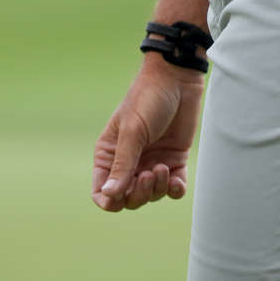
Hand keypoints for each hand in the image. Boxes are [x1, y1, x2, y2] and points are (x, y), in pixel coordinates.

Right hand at [91, 57, 205, 211]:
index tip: (123, 194)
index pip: (102, 192)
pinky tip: (176, 180)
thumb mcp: (133, 131)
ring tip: (162, 168)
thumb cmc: (148, 99)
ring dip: (157, 189)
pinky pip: (173, 189)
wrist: (178, 79)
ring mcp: (151, 163)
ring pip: (150, 196)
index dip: (110, 201)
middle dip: (138, 194)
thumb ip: (123, 164)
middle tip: (149, 174)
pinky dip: (174, 190)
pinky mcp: (173, 161)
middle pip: (127, 198)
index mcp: (109, 155)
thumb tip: (110, 195)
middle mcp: (128, 162)